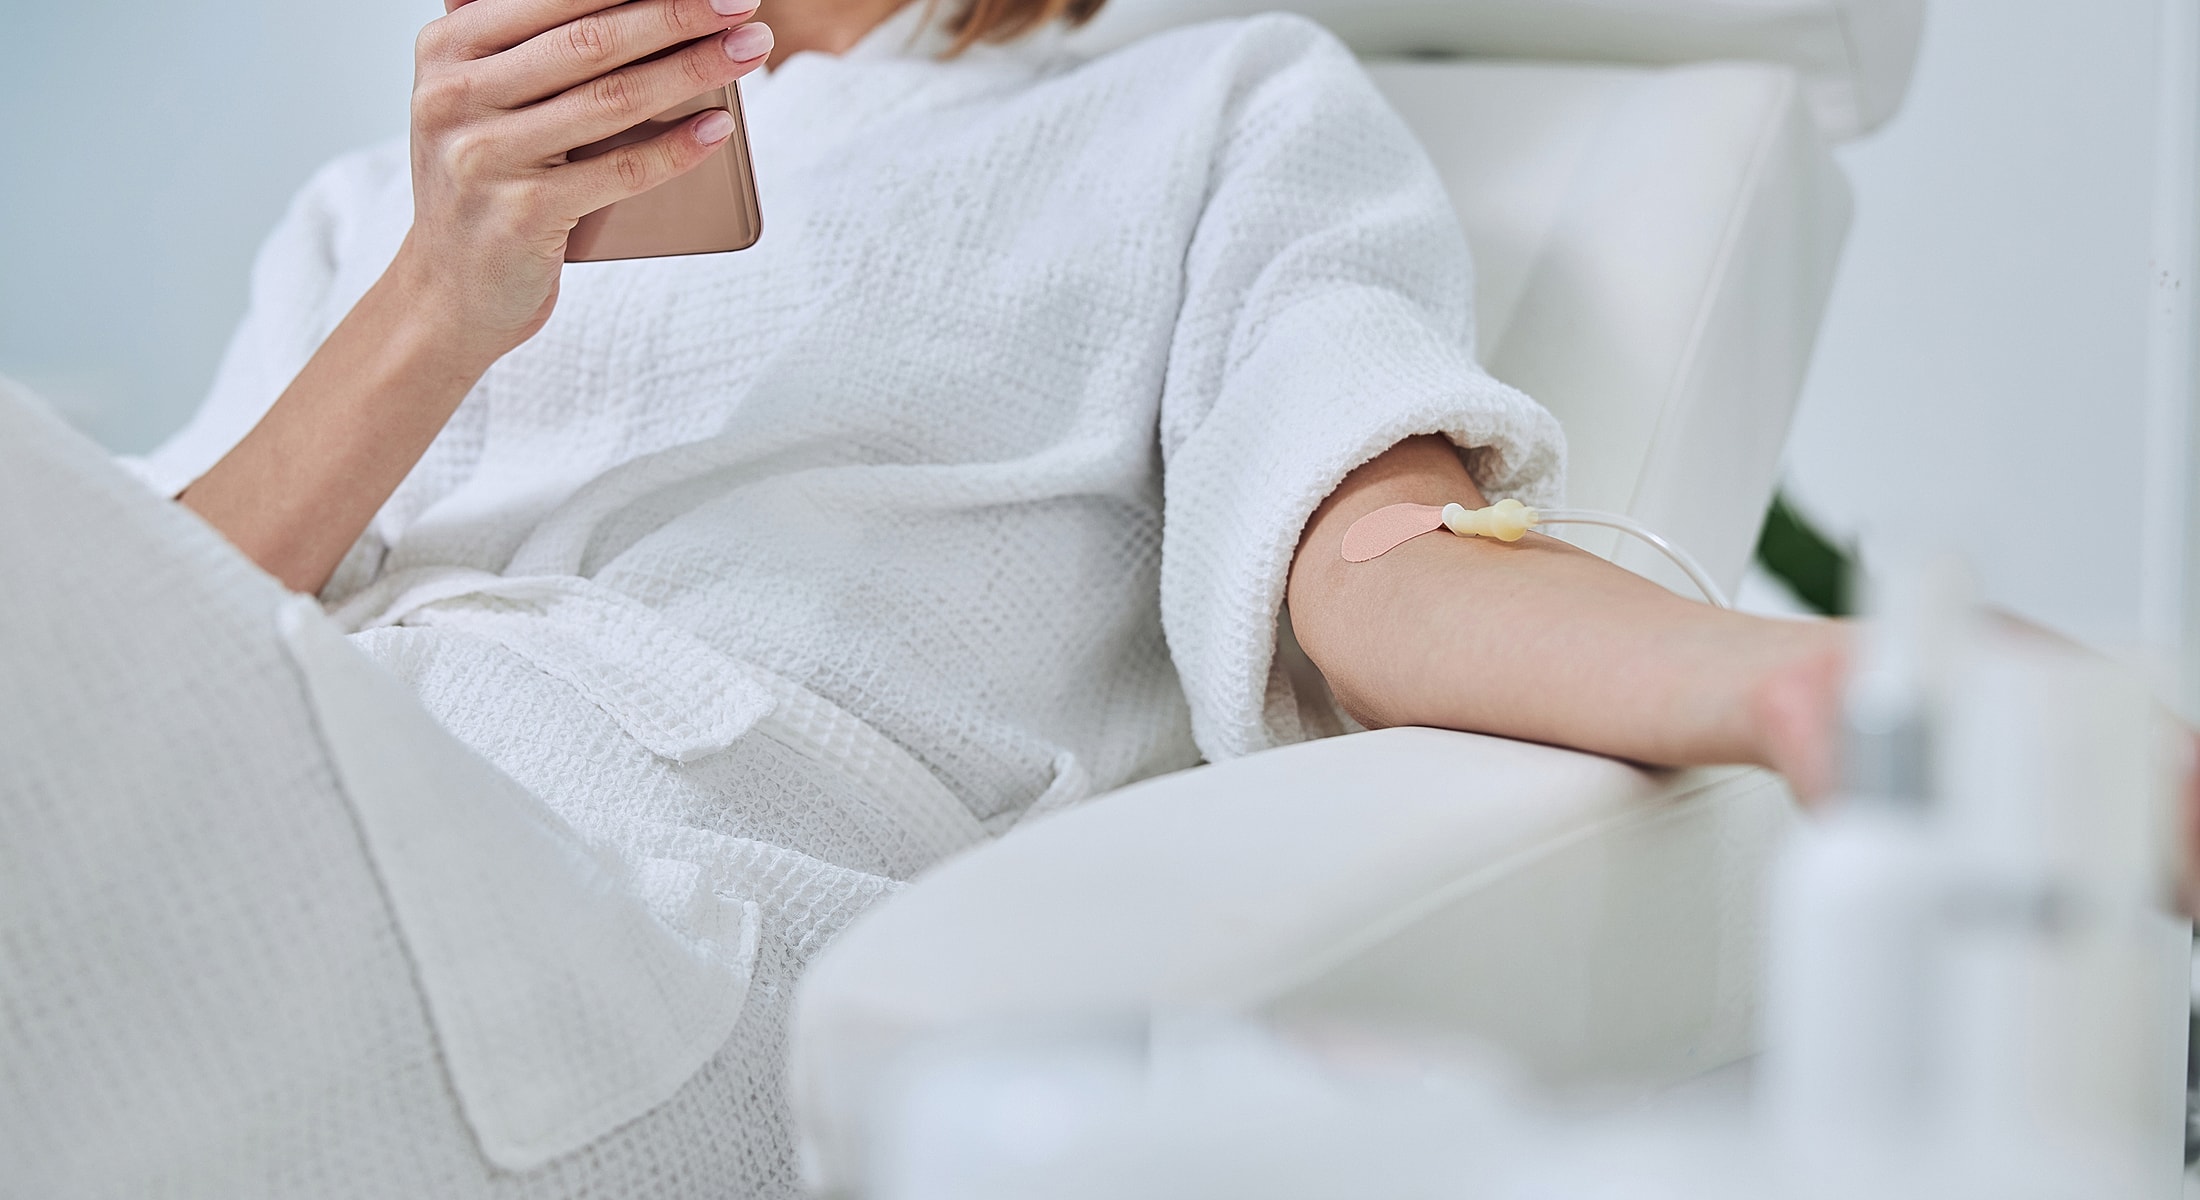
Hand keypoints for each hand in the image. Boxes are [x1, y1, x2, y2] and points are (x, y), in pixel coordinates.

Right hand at [397, 0, 773, 363]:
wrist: (449, 290)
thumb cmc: (489, 182)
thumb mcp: (487, 103)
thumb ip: (536, 53)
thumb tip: (652, 14)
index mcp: (447, 47)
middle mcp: (455, 95)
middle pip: (591, 40)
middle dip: (677, 13)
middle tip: (741, 2)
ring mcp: (485, 157)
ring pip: (613, 100)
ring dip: (695, 69)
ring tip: (747, 51)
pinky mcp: (522, 215)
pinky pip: (620, 172)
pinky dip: (678, 147)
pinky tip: (719, 125)